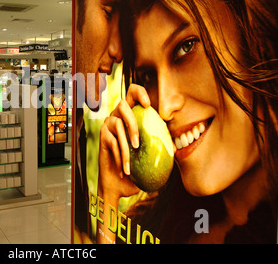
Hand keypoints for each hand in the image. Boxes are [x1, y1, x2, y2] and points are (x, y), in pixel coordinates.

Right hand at [98, 84, 150, 200]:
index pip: (132, 92)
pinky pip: (112, 140)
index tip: (148, 105)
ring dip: (126, 142)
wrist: (119, 185)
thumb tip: (175, 146)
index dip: (139, 93)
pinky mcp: (102, 136)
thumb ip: (158, 146)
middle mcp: (118, 116)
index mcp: (131, 115)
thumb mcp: (150, 156)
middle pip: (122, 103)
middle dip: (132, 122)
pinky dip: (120, 155)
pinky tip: (124, 169)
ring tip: (132, 160)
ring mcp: (108, 125)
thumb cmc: (137, 169)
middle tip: (137, 143)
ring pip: (117, 122)